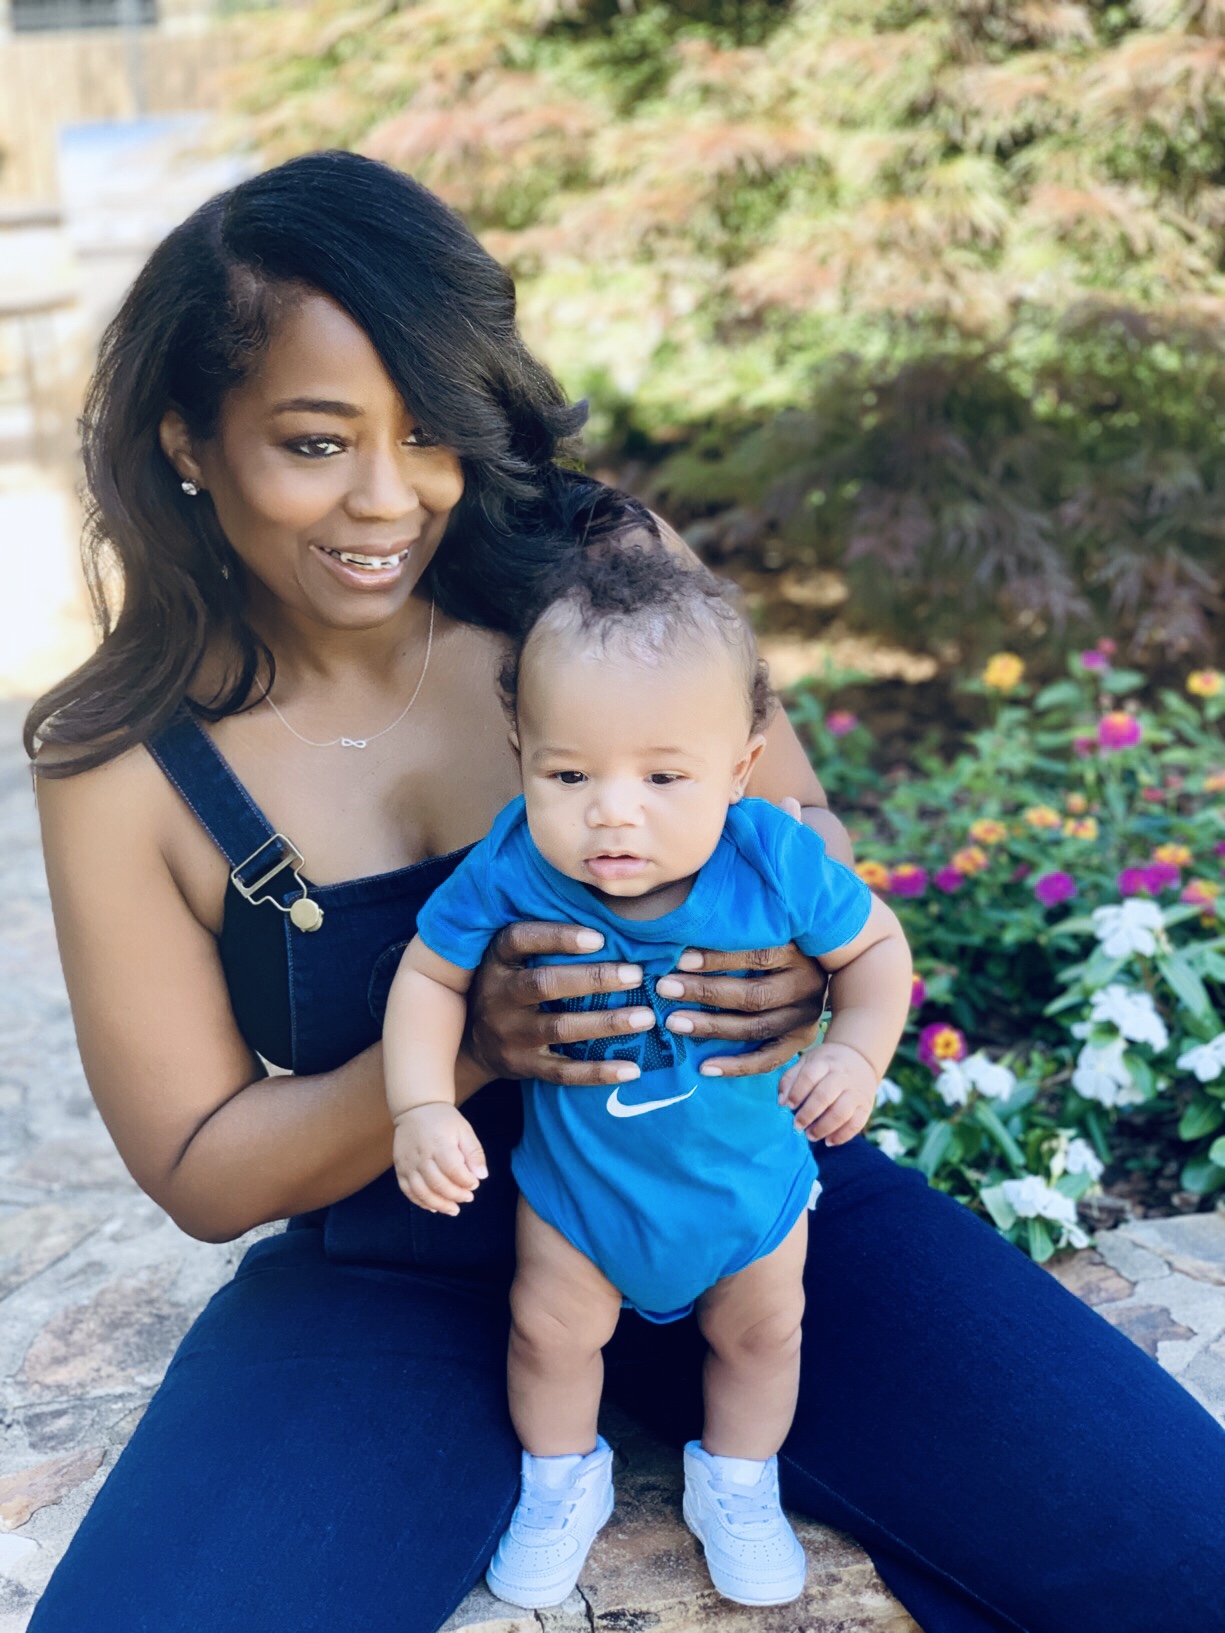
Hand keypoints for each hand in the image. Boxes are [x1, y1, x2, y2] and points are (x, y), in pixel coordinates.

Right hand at [393, 1104, 487, 1214]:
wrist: (416, 1109)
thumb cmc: (443, 1120)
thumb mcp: (464, 1130)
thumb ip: (474, 1153)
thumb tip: (482, 1176)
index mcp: (439, 1143)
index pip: (454, 1170)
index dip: (466, 1182)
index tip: (475, 1184)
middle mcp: (421, 1155)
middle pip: (438, 1184)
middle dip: (455, 1195)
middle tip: (468, 1198)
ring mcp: (408, 1163)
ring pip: (421, 1192)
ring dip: (439, 1205)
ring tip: (453, 1209)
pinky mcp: (400, 1168)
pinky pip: (408, 1191)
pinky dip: (421, 1202)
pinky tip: (434, 1207)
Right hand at [465, 921, 656, 1086]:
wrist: (474, 1042)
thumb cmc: (511, 985)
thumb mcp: (513, 958)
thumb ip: (546, 942)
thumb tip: (611, 922)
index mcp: (497, 960)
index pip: (520, 940)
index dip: (558, 937)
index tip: (599, 938)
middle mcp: (498, 996)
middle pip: (545, 984)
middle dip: (594, 979)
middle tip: (636, 975)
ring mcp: (509, 1034)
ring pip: (560, 1028)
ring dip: (606, 1023)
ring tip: (646, 1017)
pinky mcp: (523, 1066)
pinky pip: (563, 1072)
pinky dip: (598, 1072)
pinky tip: (632, 1069)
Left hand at [653, 941, 827, 1078]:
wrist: (826, 971)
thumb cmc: (781, 944)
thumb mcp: (771, 929)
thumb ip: (740, 929)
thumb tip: (685, 934)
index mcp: (799, 952)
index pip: (757, 956)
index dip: (717, 959)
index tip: (680, 959)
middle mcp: (807, 987)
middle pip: (753, 996)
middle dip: (705, 993)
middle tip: (665, 988)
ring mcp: (806, 1018)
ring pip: (756, 1029)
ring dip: (712, 1027)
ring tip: (674, 1022)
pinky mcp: (800, 1042)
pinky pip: (767, 1060)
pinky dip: (736, 1066)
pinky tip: (704, 1067)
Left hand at [778, 1042, 876, 1145]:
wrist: (860, 1058)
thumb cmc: (826, 1064)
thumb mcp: (807, 1061)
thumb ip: (791, 1078)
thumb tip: (781, 1102)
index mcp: (825, 1063)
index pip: (810, 1076)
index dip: (797, 1092)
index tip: (788, 1105)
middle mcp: (842, 1076)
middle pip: (825, 1096)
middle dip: (808, 1114)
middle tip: (797, 1125)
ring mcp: (856, 1092)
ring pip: (841, 1112)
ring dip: (823, 1127)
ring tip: (810, 1135)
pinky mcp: (865, 1106)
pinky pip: (856, 1124)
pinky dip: (842, 1136)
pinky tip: (829, 1141)